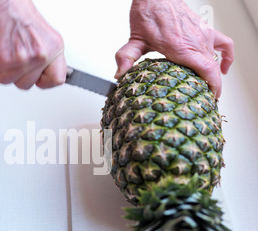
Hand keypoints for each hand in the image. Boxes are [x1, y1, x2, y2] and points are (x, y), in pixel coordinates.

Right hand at [0, 0, 66, 89]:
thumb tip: (45, 74)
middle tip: (14, 54)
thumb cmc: (18, 12)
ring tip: (4, 49)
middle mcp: (41, 55)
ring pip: (8, 80)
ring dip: (2, 69)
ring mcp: (21, 60)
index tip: (37, 76)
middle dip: (17, 74)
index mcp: (54, 48)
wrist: (0, 1)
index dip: (44, 80)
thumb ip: (47, 56)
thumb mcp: (44, 35)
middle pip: (26, 84)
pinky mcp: (1, 61)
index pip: (57, 79)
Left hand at [115, 0, 233, 97]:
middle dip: (210, 87)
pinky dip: (227, 56)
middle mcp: (195, 41)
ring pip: (216, 60)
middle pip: (212, 69)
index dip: (212, 86)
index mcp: (181, 47)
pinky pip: (225, 43)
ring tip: (207, 89)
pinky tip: (224, 67)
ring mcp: (203, 35)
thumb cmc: (148, 14)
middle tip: (203, 100)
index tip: (210, 98)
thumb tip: (120, 74)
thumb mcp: (135, 39)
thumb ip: (126, 57)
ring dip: (214, 75)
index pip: (207, 70)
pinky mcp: (205, 29)